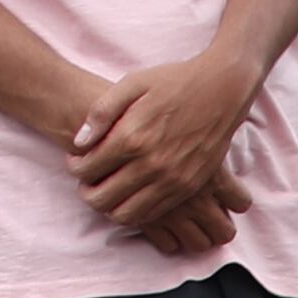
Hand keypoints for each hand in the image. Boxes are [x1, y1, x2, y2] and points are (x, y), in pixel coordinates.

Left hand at [68, 54, 262, 239]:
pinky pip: (153, 214)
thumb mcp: (132, 84)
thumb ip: (102, 112)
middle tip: (87, 182)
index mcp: (132, 137)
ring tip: (108, 190)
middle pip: (103, 198)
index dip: (75, 167)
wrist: (222, 90)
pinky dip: (136, 210)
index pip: (88, 169)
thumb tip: (79, 142)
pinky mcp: (187, 188)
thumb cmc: (174, 82)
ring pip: (126, 214)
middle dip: (87, 193)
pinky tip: (132, 193)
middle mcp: (151, 164)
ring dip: (110, 207)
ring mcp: (171, 180)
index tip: (76, 161)